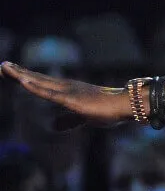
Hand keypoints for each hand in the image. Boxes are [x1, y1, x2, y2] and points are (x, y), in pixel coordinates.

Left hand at [0, 62, 127, 128]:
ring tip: (5, 67)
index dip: (25, 77)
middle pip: (36, 78)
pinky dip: (34, 87)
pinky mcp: (71, 99)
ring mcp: (68, 91)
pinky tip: (23, 81)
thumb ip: (68, 120)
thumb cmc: (109, 110)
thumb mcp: (83, 118)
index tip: (10, 71)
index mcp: (68, 90)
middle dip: (18, 72)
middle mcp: (66, 86)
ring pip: (39, 82)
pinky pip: (49, 93)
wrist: (126, 105)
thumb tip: (53, 126)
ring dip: (21, 75)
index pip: (42, 82)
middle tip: (2, 65)